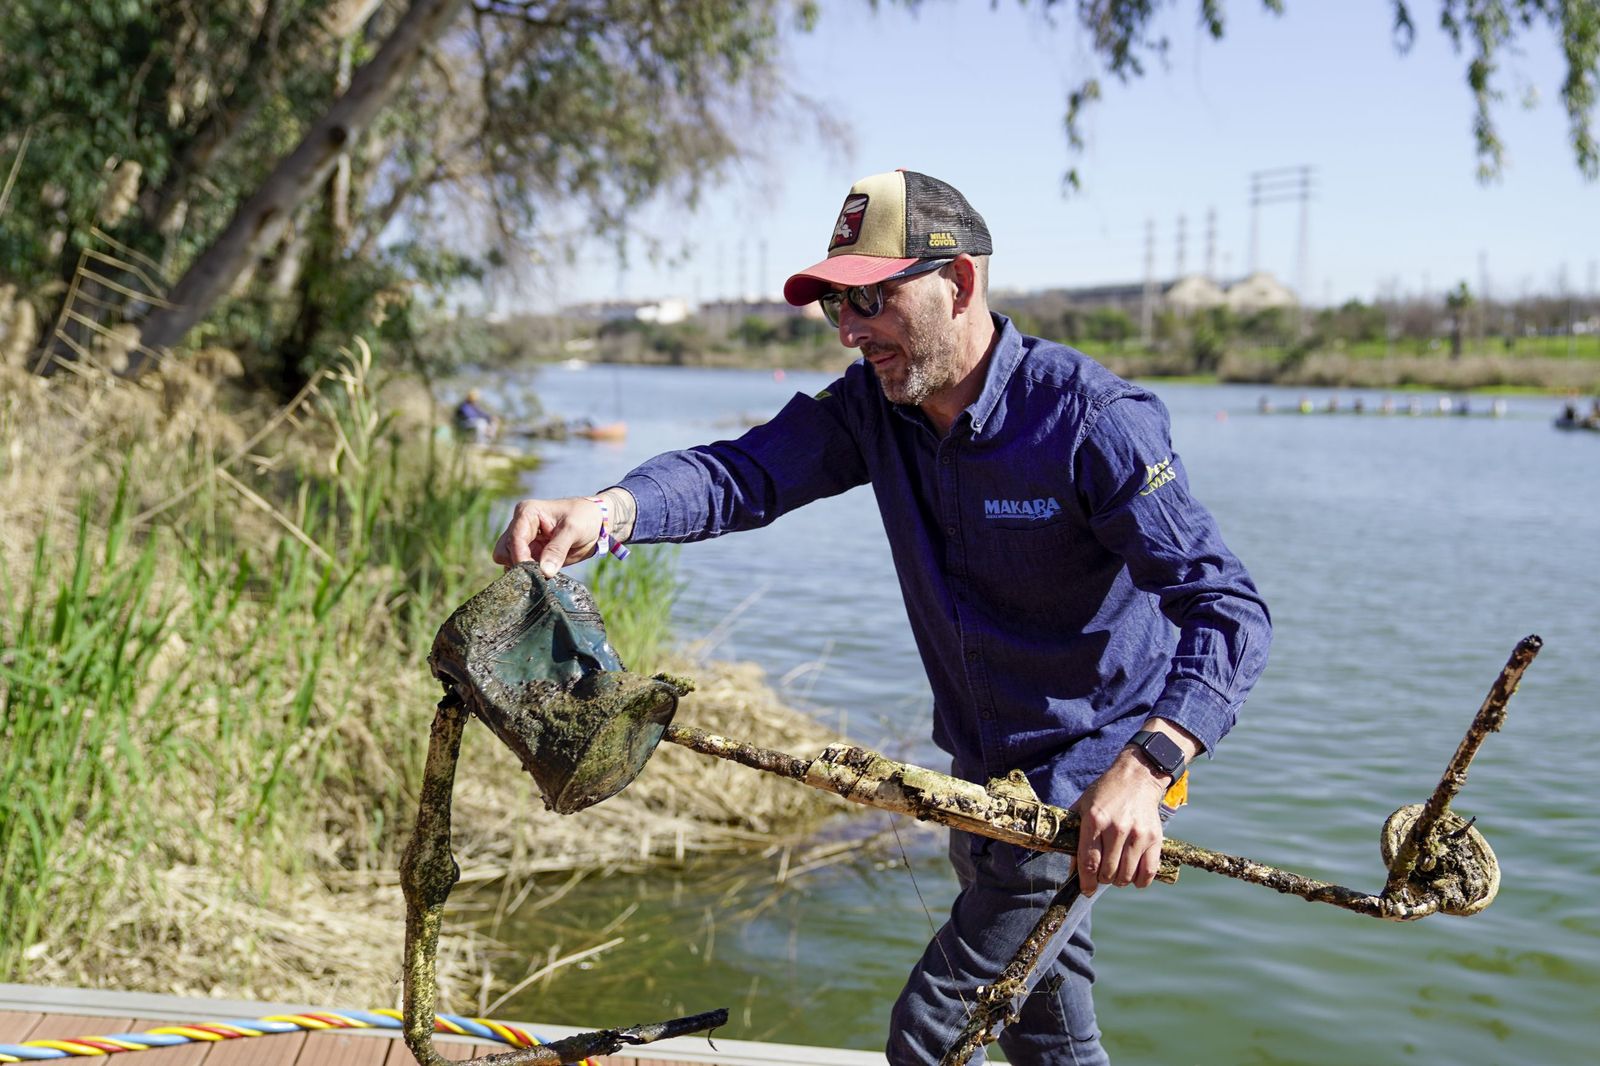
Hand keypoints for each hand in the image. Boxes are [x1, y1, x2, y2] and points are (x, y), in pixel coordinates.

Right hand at [492, 496, 603, 573]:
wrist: (596, 522)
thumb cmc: (584, 517)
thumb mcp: (573, 529)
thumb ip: (557, 549)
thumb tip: (544, 572)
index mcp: (527, 513)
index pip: (514, 538)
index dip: (520, 557)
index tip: (534, 572)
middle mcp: (520, 526)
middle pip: (503, 551)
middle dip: (517, 564)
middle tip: (538, 573)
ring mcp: (525, 542)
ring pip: (507, 561)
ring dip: (521, 571)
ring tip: (542, 576)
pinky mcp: (531, 554)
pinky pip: (520, 569)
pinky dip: (527, 575)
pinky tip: (542, 578)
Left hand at [1069, 750, 1170, 896]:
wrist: (1137, 777)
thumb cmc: (1105, 793)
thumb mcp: (1083, 807)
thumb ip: (1074, 835)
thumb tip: (1072, 868)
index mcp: (1095, 820)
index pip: (1089, 862)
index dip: (1086, 881)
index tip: (1086, 889)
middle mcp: (1117, 828)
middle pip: (1107, 872)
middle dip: (1101, 879)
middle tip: (1101, 874)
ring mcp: (1138, 834)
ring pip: (1126, 875)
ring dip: (1119, 880)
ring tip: (1116, 872)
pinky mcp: (1154, 838)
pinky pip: (1148, 872)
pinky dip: (1139, 881)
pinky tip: (1133, 876)